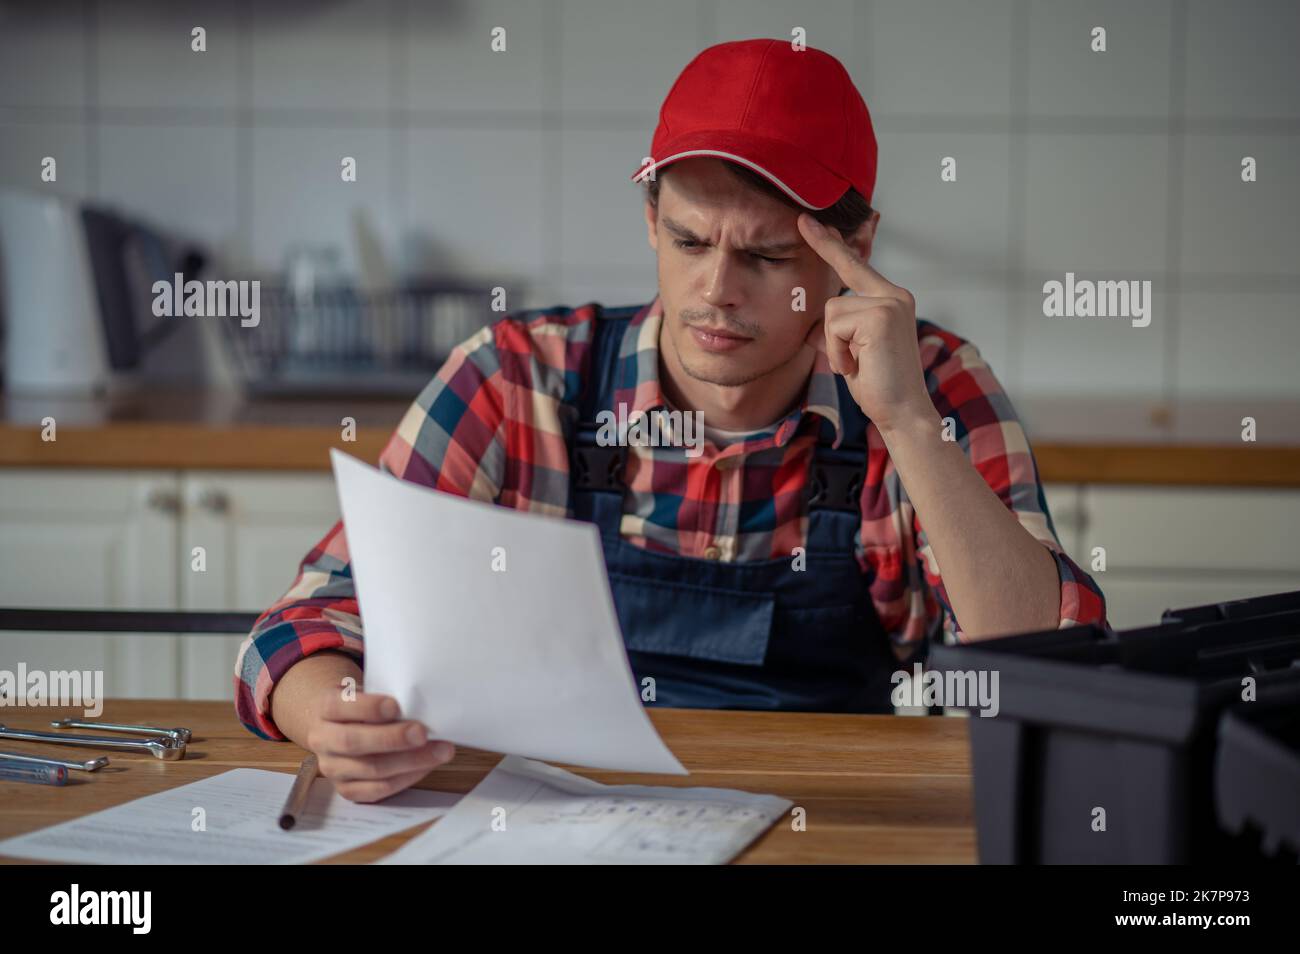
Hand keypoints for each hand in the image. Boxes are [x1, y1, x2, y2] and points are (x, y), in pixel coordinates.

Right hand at [304, 689, 455, 802]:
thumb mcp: (365, 691)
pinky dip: (406, 778)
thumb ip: (384, 697)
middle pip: (353, 742)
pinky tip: (426, 766)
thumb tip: (421, 704)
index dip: (366, 708)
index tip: (395, 705)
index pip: (337, 706)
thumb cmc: (362, 705)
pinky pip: (377, 790)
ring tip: (440, 751)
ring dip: (409, 761)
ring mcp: (333, 768)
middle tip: (422, 733)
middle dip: (392, 739)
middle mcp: (323, 739)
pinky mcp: (347, 789)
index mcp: (324, 708)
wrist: (338, 727)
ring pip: (370, 769)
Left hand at [796, 213, 934, 432]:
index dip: (830, 245)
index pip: (854, 266)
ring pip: (831, 312)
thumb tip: (817, 321)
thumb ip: (839, 329)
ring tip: (857, 365)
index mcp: (890, 300)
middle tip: (814, 250)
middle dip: (826, 292)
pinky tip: (858, 366)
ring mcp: (889, 303)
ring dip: (834, 346)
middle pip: (836, 289)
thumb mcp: (852, 351)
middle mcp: (894, 295)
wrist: (903, 412)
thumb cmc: (878, 385)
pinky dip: (837, 352)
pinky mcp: (880, 316)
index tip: (809, 221)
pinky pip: (834, 328)